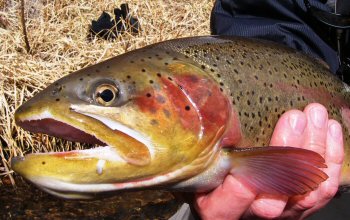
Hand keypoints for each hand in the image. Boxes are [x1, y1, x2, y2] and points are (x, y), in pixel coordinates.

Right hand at [194, 103, 343, 218]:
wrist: (230, 200)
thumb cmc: (211, 180)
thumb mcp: (199, 169)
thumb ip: (205, 157)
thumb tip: (215, 120)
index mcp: (219, 210)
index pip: (231, 201)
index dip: (241, 183)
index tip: (248, 153)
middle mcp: (252, 216)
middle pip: (276, 196)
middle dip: (289, 153)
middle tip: (294, 118)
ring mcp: (281, 213)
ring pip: (307, 190)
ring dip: (315, 149)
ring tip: (315, 115)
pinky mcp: (301, 206)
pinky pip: (324, 189)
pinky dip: (331, 158)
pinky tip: (329, 130)